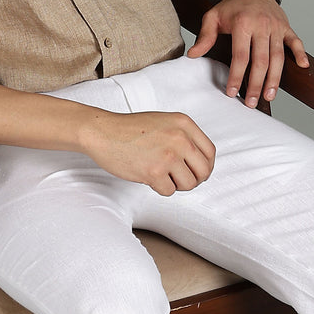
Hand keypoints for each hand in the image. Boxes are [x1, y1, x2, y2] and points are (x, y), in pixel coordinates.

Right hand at [79, 109, 215, 194]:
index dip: (205, 166)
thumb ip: (184, 137)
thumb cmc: (130, 129)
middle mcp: (180, 138)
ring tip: (162, 175)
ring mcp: (168, 155)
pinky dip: (160, 188)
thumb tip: (201, 162)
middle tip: (181, 179)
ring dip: (176, 185)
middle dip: (194, 179)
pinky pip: (169, 191)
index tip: (198, 172)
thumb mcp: (164, 122)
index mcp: (184, 124)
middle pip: (204, 171)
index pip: (210, 152)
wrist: (103, 132)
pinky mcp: (154, 171)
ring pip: (188, 184)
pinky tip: (149, 176)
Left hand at [187, 0, 309, 105]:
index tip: (232, 92)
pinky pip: (296, 41)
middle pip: (261, 61)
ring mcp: (276, 27)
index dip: (236, 76)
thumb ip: (204, 37)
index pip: (240, 56)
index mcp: (243, 24)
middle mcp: (261, 26)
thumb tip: (192, 55)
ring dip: (274, 79)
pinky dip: (300, 54)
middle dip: (256, 84)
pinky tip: (303, 67)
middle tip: (251, 102)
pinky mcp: (286, 27)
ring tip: (269, 96)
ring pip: (278, 57)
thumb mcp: (212, 17)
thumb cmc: (231, 7)